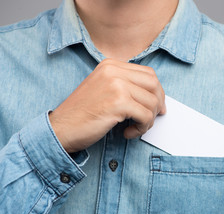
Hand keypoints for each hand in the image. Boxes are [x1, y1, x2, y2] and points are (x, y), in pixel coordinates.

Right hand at [49, 58, 165, 152]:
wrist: (60, 128)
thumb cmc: (82, 114)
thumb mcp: (104, 89)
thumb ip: (125, 86)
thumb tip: (156, 96)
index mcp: (111, 65)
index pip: (148, 73)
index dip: (157, 91)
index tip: (156, 107)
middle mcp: (113, 71)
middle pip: (154, 84)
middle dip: (158, 104)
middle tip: (151, 118)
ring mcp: (116, 85)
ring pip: (152, 102)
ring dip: (148, 120)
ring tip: (135, 128)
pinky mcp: (118, 102)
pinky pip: (145, 116)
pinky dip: (141, 128)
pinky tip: (127, 133)